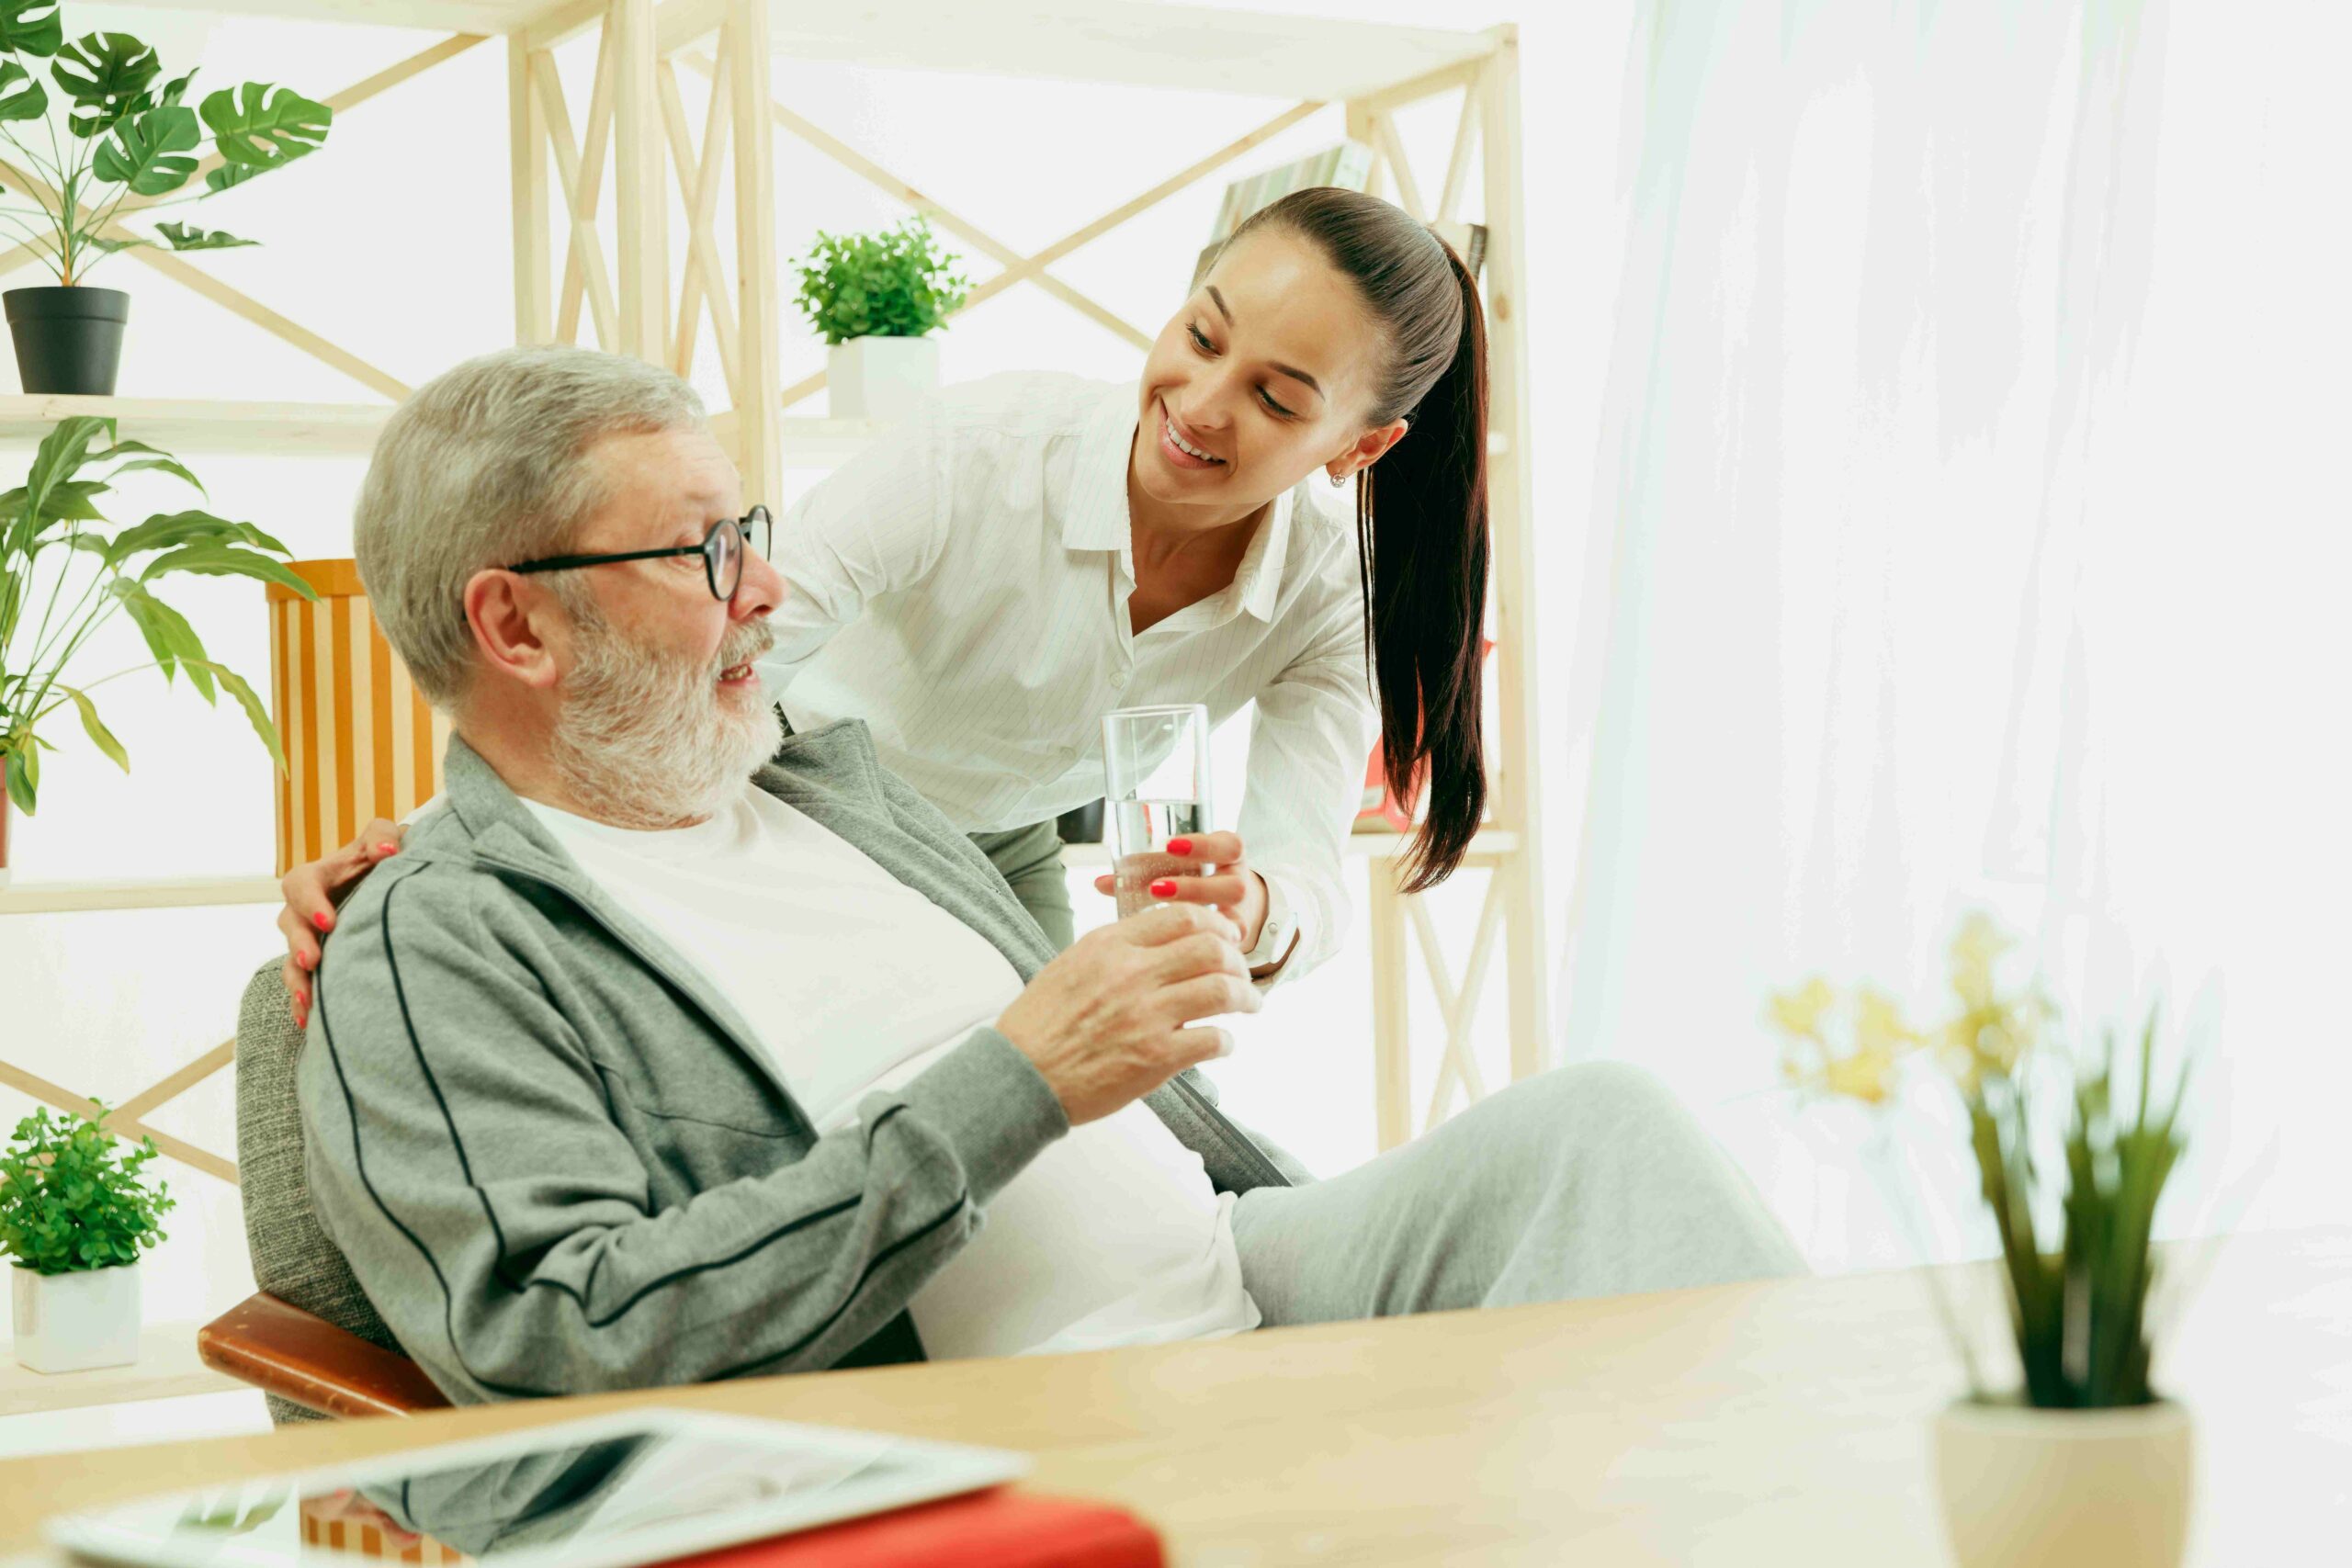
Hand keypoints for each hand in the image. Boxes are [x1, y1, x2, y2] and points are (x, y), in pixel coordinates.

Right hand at [278, 818, 405, 1027]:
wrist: (386, 879)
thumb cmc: (382, 856)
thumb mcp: (382, 839)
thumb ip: (381, 838)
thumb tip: (387, 851)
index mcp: (316, 877)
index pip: (301, 886)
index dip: (311, 904)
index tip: (329, 923)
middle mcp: (305, 910)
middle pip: (290, 926)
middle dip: (298, 945)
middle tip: (311, 962)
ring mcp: (308, 938)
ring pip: (293, 960)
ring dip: (298, 981)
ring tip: (309, 1003)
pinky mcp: (318, 962)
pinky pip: (304, 983)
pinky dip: (304, 1003)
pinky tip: (308, 1023)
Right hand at [996, 902, 1258, 1124]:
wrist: (1019, 1075)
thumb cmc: (1040, 1026)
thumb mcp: (1071, 966)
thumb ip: (1115, 951)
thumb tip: (1159, 943)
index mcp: (1109, 945)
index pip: (1182, 916)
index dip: (1215, 925)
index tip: (1225, 937)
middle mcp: (1131, 973)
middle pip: (1211, 947)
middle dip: (1237, 960)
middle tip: (1242, 974)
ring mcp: (1146, 1015)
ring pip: (1222, 989)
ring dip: (1245, 997)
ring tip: (1249, 1005)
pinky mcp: (1156, 1058)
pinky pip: (1213, 1040)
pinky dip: (1226, 1041)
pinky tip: (1221, 1044)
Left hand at [1094, 830, 1267, 951]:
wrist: (1226, 911)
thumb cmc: (1192, 884)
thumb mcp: (1175, 868)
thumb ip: (1143, 872)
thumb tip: (1098, 883)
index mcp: (1230, 859)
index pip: (1230, 846)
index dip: (1204, 845)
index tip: (1169, 846)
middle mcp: (1239, 888)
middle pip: (1233, 887)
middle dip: (1193, 888)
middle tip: (1156, 889)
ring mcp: (1240, 919)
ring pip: (1232, 920)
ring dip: (1194, 921)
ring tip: (1161, 921)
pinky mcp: (1234, 945)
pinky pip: (1225, 948)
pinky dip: (1198, 945)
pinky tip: (1173, 948)